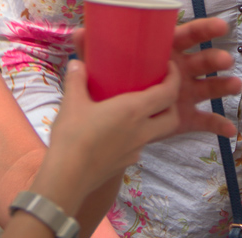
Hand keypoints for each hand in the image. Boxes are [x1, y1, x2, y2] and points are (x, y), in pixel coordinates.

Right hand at [37, 60, 179, 207]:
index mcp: (134, 111)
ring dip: (155, 120)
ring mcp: (136, 150)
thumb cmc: (73, 136)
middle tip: (158, 89)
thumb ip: (76, 79)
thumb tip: (77, 62)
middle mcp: (142, 131)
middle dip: (171, 103)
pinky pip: (139, 145)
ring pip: (157, 132)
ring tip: (136, 109)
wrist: (67, 178)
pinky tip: (118, 131)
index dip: (174, 78)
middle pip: (172, 117)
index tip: (169, 67)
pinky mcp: (126, 163)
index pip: (169, 93)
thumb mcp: (72, 102)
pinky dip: (137, 134)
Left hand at [72, 17, 240, 138]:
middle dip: (214, 58)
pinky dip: (217, 126)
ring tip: (235, 85)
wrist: (110, 121)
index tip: (220, 26)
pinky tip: (231, 131)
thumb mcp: (102, 66)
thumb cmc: (112, 82)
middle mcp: (177, 71)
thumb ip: (91, 49)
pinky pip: (204, 122)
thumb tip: (78, 31)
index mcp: (162, 52)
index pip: (184, 36)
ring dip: (222, 86)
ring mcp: (183, 94)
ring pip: (207, 88)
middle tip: (224, 59)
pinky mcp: (184, 117)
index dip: (203, 28)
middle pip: (200, 61)